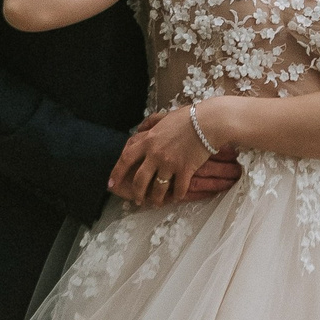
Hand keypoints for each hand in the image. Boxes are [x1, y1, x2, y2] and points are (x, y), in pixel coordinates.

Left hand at [111, 107, 239, 206]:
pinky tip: (176, 198)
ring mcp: (170, 164)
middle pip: (140, 180)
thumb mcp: (164, 116)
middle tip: (137, 200)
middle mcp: (155, 154)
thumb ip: (150, 122)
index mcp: (148, 140)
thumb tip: (139, 129)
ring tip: (156, 203)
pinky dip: (176, 196)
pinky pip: (178, 189)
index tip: (111, 183)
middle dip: (136, 193)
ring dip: (155, 199)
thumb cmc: (187, 117)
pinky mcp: (185, 170)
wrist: (208, 122)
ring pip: (158, 188)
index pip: (126, 158)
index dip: (116, 173)